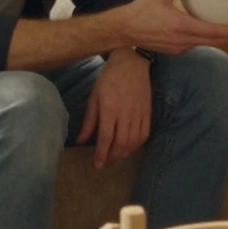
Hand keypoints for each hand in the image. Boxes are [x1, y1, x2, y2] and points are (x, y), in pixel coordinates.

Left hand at [77, 47, 151, 167]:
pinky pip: (144, 134)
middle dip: (112, 158)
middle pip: (120, 143)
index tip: (96, 165)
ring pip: (133, 141)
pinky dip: (137, 145)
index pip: (106, 138)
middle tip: (105, 164)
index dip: (101, 155)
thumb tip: (80, 141)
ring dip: (124, 154)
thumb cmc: (109, 78)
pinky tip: (129, 148)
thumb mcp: (94, 97)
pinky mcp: (147, 112)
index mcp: (109, 108)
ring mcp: (139, 113)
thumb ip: (89, 121)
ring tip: (115, 158)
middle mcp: (125, 113)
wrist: (131, 62)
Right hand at [120, 0, 227, 53]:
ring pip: (205, 44)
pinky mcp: (174, 50)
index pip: (213, 32)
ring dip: (220, 39)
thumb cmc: (142, 10)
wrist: (124, 30)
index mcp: (182, 26)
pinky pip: (194, 45)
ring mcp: (178, 48)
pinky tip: (210, 33)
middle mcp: (183, 40)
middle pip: (214, 41)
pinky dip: (206, 40)